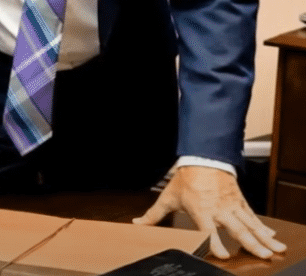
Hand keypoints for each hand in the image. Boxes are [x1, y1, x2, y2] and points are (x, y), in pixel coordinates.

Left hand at [133, 165, 285, 258]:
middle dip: (250, 243)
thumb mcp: (168, 197)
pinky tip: (271, 236)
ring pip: (250, 224)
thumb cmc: (187, 178)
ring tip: (274, 248)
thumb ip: (154, 214)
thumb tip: (138, 223)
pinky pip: (252, 216)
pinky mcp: (239, 202)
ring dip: (263, 237)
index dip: (216, 244)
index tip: (223, 255)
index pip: (209, 231)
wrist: (203, 158)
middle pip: (237, 229)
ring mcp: (232, 206)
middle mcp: (220, 210)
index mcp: (202, 210)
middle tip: (261, 254)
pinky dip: (263, 226)